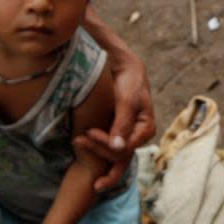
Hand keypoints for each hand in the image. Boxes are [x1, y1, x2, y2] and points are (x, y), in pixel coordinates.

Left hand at [74, 51, 154, 190]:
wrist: (124, 69)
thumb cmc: (128, 82)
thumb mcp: (127, 101)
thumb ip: (122, 124)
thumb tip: (118, 148)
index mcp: (146, 130)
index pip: (125, 148)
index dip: (106, 144)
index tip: (89, 132)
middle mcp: (138, 137)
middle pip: (118, 155)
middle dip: (98, 150)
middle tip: (78, 139)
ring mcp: (127, 136)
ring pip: (112, 155)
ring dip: (94, 152)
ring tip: (77, 141)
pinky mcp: (117, 133)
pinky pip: (107, 147)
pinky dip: (94, 146)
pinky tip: (80, 141)